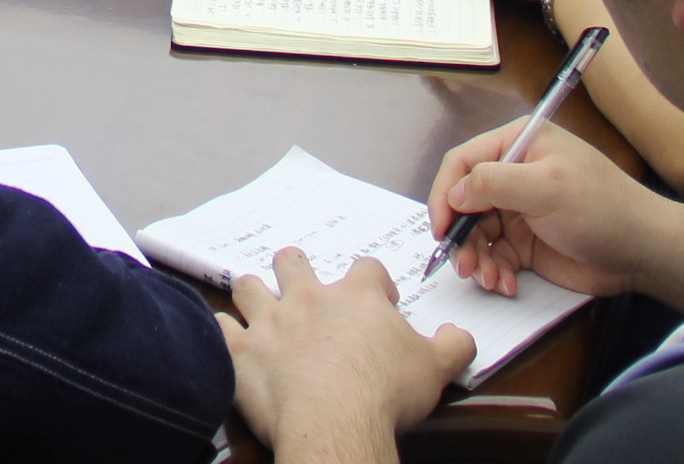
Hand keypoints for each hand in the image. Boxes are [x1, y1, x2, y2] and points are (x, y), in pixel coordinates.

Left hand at [223, 250, 472, 461]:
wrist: (335, 421)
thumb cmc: (386, 392)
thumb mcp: (437, 368)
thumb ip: (454, 345)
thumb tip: (460, 335)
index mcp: (357, 298)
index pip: (367, 269)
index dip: (375, 282)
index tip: (381, 302)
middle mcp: (309, 299)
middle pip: (294, 262)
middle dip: (296, 270)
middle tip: (305, 292)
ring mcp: (270, 321)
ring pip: (250, 287)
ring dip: (254, 296)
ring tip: (261, 309)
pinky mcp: (242, 350)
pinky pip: (222, 328)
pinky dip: (224, 333)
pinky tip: (229, 340)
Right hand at [427, 117, 667, 301]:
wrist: (644, 251)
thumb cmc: (600, 207)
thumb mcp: (545, 187)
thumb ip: (493, 183)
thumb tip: (454, 195)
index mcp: (519, 145)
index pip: (463, 162)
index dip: (445, 194)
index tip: (441, 229)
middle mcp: (515, 175)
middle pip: (466, 203)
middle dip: (462, 236)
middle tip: (463, 266)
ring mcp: (521, 211)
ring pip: (478, 234)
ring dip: (477, 259)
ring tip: (489, 281)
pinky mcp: (529, 244)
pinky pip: (497, 257)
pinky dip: (496, 272)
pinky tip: (507, 285)